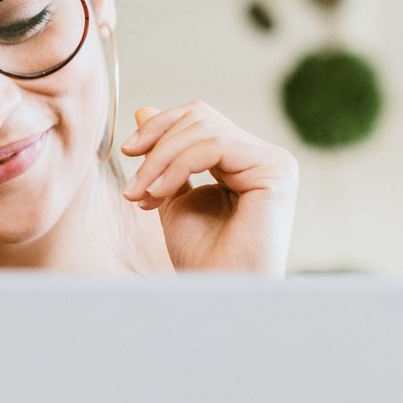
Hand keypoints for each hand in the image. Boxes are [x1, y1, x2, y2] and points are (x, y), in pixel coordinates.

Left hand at [120, 101, 297, 272]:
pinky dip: (178, 165)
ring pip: (204, 129)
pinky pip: (215, 146)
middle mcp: (265, 157)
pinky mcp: (274, 172)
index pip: (199, 119)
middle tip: (133, 186)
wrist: (217, 292)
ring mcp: (274, 162)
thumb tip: (144, 109)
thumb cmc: (200, 256)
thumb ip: (164, 157)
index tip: (128, 153)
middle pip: (200, 118)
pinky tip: (160, 193)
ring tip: (141, 195)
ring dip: (160, 160)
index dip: (159, 128)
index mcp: (245, 160)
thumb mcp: (171, 195)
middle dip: (156, 145)